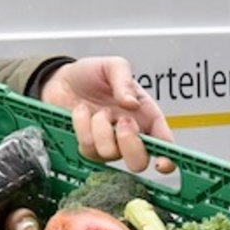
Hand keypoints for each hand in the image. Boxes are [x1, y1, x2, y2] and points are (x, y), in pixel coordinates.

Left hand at [41, 56, 173, 173]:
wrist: (61, 77)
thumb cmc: (92, 73)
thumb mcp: (112, 66)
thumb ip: (124, 80)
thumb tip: (132, 103)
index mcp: (145, 116)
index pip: (164, 145)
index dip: (167, 159)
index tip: (161, 163)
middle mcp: (129, 134)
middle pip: (139, 162)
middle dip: (130, 145)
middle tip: (122, 121)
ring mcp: (108, 142)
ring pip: (110, 155)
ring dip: (101, 130)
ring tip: (97, 110)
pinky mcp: (87, 146)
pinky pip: (88, 148)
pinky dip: (82, 127)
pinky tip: (80, 112)